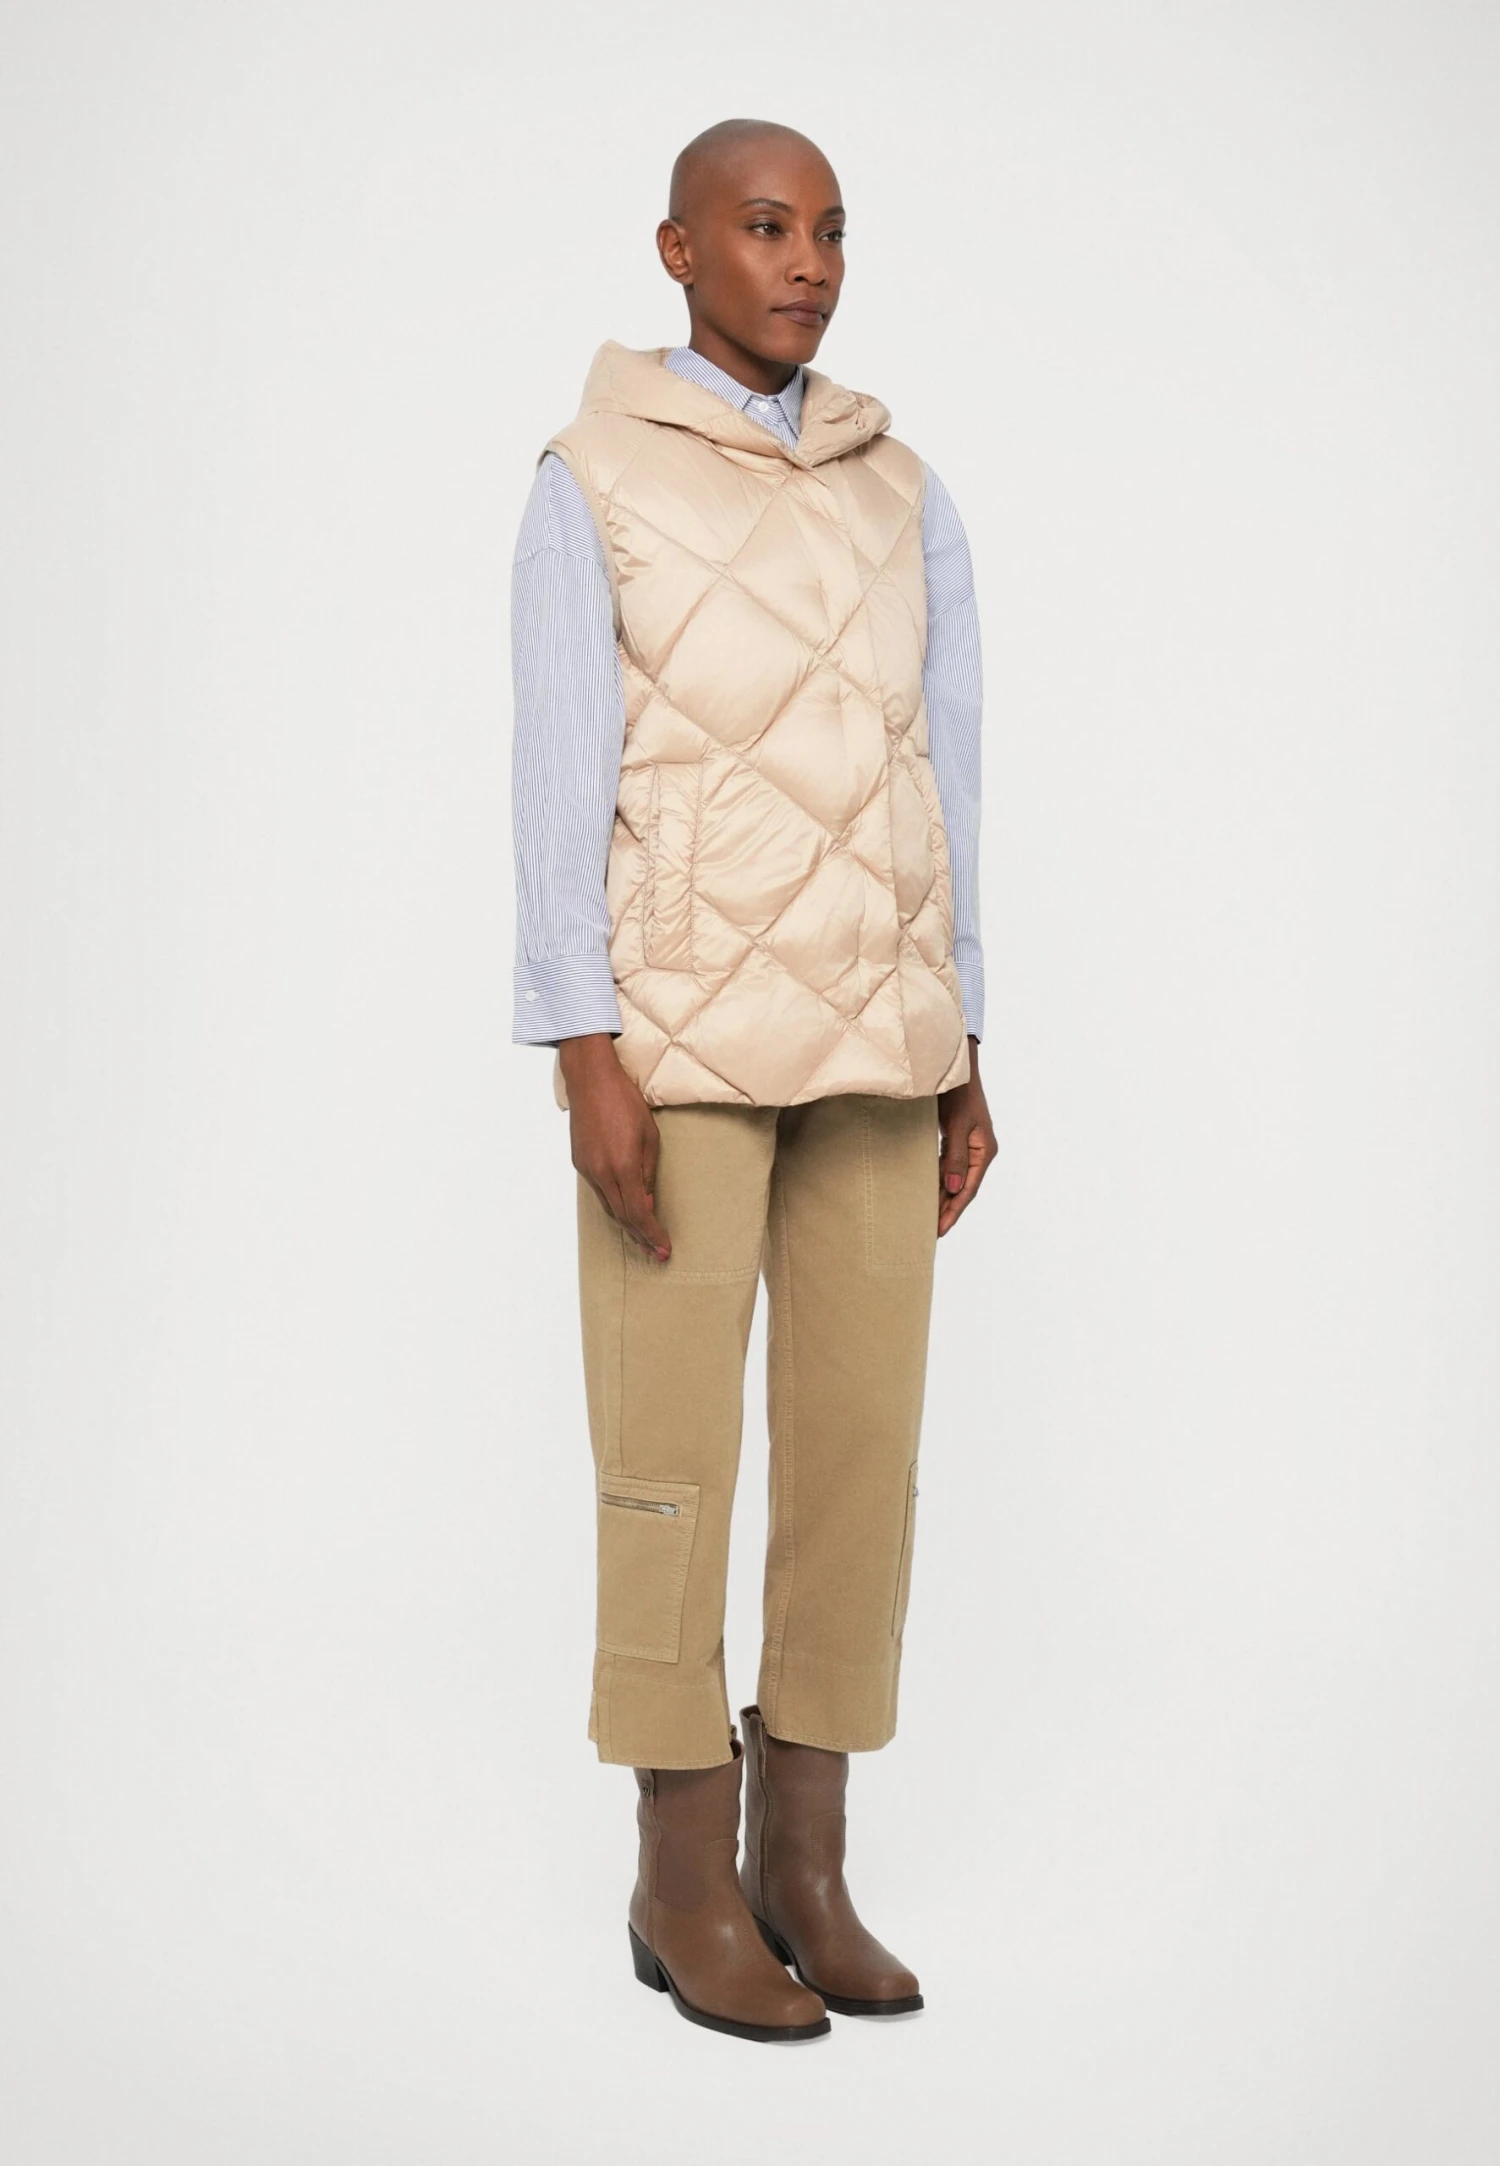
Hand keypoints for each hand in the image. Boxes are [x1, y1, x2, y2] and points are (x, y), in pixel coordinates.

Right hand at [559, 1033, 670, 1261]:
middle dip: (640, 1237)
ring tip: (643, 1237)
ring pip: (608, 1206)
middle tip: (656, 1253)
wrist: (590, 1080)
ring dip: (626, 1224)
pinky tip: (623, 1208)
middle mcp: (601, 1173)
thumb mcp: (650, 1136)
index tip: (663, 1250)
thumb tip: (647, 1201)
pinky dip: (613, 1204)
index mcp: (622, 1167)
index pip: (638, 1213)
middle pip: (621, 1216)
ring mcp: (587, 1168)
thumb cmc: (625, 1101)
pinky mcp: (579, 1162)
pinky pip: (598, 1191)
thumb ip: (648, 1172)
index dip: (652, 1235)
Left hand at [936, 1038, 996, 1236]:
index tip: (939, 1230)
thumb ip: (955, 1157)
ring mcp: (968, 1145)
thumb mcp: (958, 1125)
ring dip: (942, 1197)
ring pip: (954, 1178)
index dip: (954, 1211)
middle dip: (948, 1210)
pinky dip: (938, 1180)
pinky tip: (928, 1190)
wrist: (954, 1066)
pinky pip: (947, 1166)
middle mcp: (979, 1151)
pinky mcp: (956, 1138)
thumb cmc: (959, 1092)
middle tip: (930, 1232)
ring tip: (928, 1218)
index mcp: (984, 1151)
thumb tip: (951, 1189)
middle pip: (962, 1188)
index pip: (968, 1189)